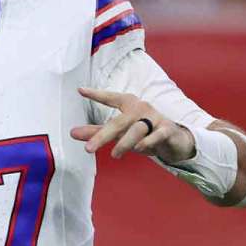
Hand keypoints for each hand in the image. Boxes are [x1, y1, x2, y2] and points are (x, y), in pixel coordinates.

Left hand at [69, 87, 195, 162]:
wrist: (174, 140)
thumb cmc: (143, 132)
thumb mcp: (120, 132)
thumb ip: (97, 132)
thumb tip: (71, 133)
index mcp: (128, 104)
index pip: (111, 98)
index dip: (97, 94)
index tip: (80, 90)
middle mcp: (141, 108)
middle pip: (119, 122)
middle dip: (103, 136)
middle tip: (88, 149)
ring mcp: (155, 118)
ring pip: (136, 129)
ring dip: (124, 142)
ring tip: (114, 155)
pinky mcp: (167, 130)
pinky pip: (157, 135)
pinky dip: (148, 141)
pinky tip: (139, 148)